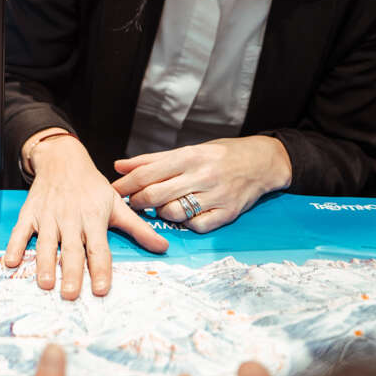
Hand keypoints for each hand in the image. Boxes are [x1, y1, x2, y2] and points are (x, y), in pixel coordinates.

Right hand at [6, 136, 167, 297]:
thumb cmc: (92, 187)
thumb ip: (138, 228)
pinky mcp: (30, 212)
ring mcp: (49, 216)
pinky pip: (21, 231)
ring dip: (45, 263)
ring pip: (48, 243)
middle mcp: (71, 218)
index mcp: (94, 217)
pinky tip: (11, 262)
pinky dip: (15, 245)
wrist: (63, 160)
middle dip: (72, 273)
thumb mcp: (117, 204)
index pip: (99, 248)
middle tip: (71, 295)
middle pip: (73, 250)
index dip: (101, 269)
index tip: (102, 290)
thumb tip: (162, 248)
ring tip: (45, 284)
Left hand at [112, 136, 291, 232]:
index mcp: (189, 157)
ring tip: (158, 207)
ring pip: (173, 213)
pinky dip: (184, 223)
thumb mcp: (187, 150)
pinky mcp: (227, 214)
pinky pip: (195, 226)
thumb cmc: (220, 155)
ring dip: (160, 213)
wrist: (261, 162)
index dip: (126, 184)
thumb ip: (152, 160)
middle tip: (131, 203)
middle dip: (137, 202)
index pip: (148, 174)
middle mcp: (201, 176)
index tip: (114, 190)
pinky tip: (182, 215)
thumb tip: (119, 165)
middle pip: (156, 195)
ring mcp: (215, 196)